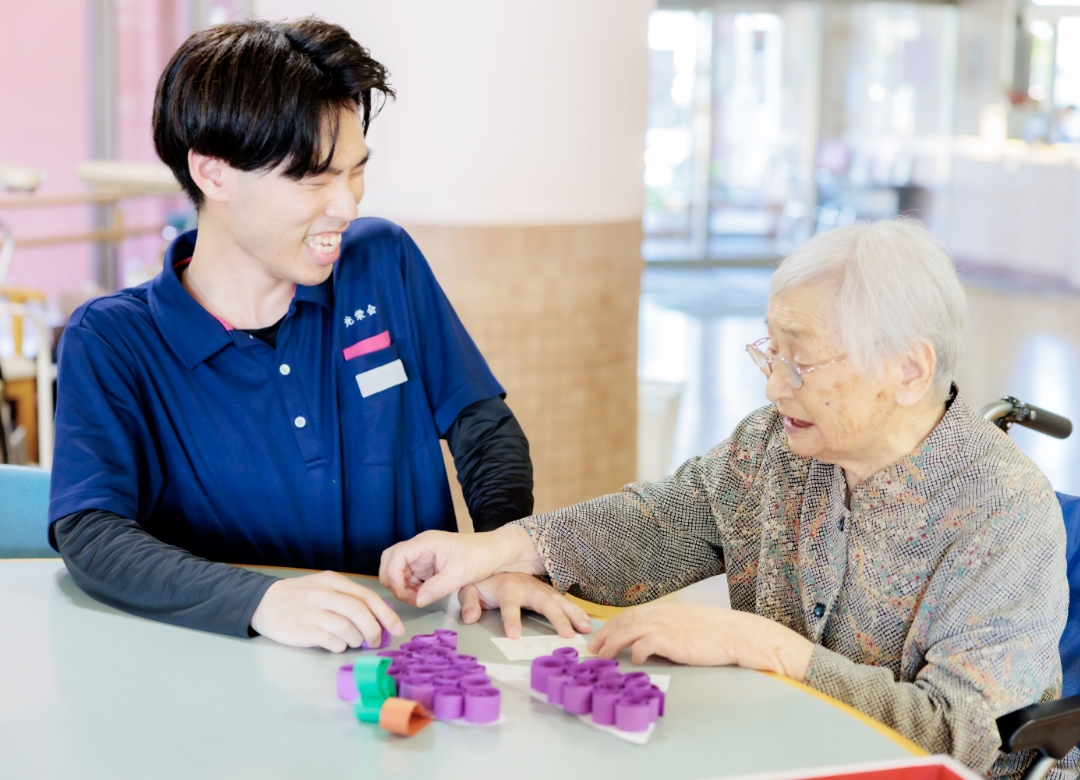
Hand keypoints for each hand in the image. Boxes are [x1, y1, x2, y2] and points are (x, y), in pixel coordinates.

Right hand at [250, 571, 404, 652]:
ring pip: (347, 629)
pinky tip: (337, 644)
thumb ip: (348, 597)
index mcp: (332, 581)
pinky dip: (340, 646)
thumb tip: (378, 617)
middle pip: (359, 612)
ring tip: (354, 641)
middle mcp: (323, 594)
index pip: (367, 596)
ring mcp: (312, 612)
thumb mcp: (324, 587)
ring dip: (357, 640)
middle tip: (376, 641)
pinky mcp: (303, 630)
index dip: (386, 614)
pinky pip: (332, 642)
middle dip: (374, 630)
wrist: (263, 603)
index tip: (397, 629)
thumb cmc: (299, 596)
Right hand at [379, 525, 543, 607]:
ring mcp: (422, 556)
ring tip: (417, 599)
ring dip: (401, 587)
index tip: (401, 592)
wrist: (495, 553)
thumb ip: (436, 588)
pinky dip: (410, 588)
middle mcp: (420, 547)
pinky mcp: (427, 565)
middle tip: (408, 598)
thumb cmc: (479, 556)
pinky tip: (421, 596)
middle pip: (390, 561)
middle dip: (393, 581)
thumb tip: (417, 601)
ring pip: (398, 571)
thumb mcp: (459, 574)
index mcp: (426, 542)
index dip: (393, 575)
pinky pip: (409, 576)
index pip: (396, 555)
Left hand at [458, 573, 593, 638]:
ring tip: (586, 628)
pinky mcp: (547, 591)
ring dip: (574, 614)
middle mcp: (527, 587)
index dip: (511, 620)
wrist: (496, 561)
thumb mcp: (469, 588)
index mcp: (507, 588)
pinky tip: (587, 622)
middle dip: (557, 618)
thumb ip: (468, 602)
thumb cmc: (483, 581)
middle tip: (568, 635)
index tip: (514, 636)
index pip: (509, 605)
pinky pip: (564, 601)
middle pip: (544, 602)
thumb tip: (469, 618)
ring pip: (559, 601)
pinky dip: (576, 611)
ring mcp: (540, 588)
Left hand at [586, 603, 813, 678]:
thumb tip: (646, 642)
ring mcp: (665, 626)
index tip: (597, 639)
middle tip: (590, 650)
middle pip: (623, 622)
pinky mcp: (673, 640)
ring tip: (602, 657)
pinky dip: (636, 651)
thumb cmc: (712, 632)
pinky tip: (633, 659)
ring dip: (612, 644)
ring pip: (628, 631)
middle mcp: (659, 615)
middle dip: (604, 636)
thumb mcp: (683, 624)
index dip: (610, 627)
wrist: (734, 633)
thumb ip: (664, 628)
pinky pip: (646, 643)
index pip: (627, 615)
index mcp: (661, 611)